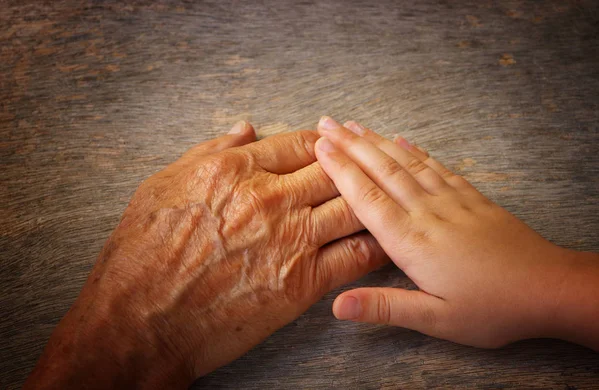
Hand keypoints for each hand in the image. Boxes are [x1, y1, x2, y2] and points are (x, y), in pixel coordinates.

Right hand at [25, 121, 386, 388]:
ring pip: (353, 207)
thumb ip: (211, 151)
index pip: (300, 144)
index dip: (324, 143)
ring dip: (372, 201)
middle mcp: (270, 198)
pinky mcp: (302, 282)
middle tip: (369, 167)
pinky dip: (374, 244)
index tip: (333, 147)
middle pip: (335, 171)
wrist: (141, 320)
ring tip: (386, 198)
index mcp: (236, 170)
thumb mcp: (164, 184)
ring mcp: (291, 240)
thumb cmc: (143, 253)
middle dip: (354, 166)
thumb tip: (246, 129)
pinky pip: (355, 255)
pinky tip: (383, 239)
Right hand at [315, 117, 598, 349]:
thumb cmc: (492, 308)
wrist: (548, 288)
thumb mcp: (436, 319)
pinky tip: (402, 139)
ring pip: (405, 162)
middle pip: (381, 170)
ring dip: (376, 141)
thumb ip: (385, 307)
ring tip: (354, 124)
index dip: (340, 170)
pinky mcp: (470, 197)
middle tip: (325, 123)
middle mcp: (426, 211)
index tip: (319, 147)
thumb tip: (337, 306)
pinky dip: (415, 149)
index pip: (366, 198)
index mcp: (411, 240)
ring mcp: (450, 200)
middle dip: (350, 144)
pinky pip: (436, 166)